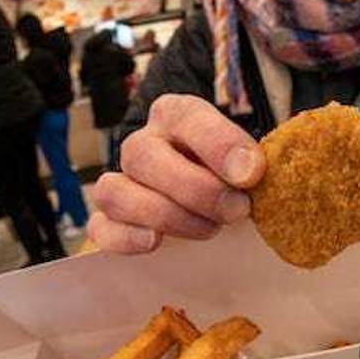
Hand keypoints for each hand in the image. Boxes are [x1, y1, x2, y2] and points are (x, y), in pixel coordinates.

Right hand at [89, 94, 265, 252]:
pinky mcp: (113, 220)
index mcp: (178, 116)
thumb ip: (259, 161)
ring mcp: (124, 182)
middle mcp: (145, 143)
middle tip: (237, 210)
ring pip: (115, 191)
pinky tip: (155, 243)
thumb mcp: (256, 159)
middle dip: (195, 189)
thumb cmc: (241, 176)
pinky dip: (123, 237)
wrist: (224, 198)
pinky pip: (100, 227)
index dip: (218, 144)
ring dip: (165, 214)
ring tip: (210, 230)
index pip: (187, 117)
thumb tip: (255, 173)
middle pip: (143, 155)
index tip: (251, 174)